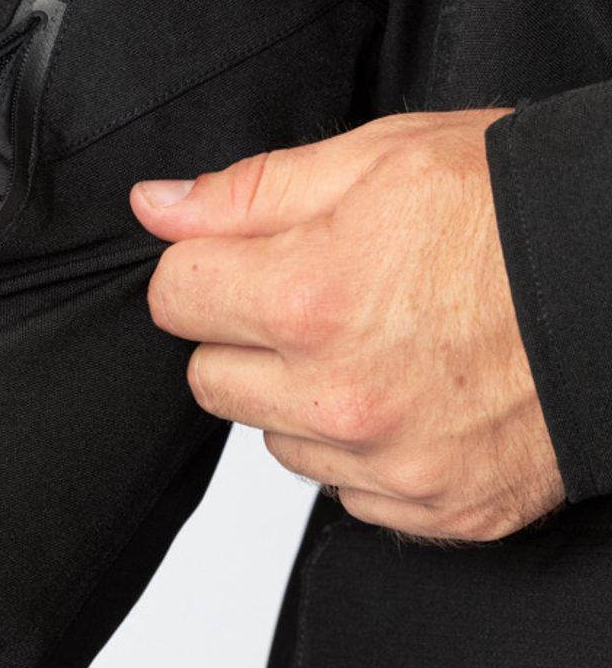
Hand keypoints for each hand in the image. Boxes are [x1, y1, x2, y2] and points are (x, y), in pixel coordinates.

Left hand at [130, 110, 565, 542]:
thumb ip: (247, 192)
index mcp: (309, 298)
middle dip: (238, 333)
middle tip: (310, 296)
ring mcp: (388, 463)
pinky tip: (409, 392)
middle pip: (208, 378)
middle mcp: (340, 396)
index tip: (233, 260)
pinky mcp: (432, 507)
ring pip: (272, 436)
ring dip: (296, 393)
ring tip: (373, 342)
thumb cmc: (511, 209)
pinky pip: (341, 486)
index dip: (199, 269)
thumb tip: (155, 206)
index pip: (171, 299)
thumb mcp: (373, 160)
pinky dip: (356, 445)